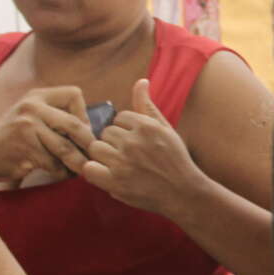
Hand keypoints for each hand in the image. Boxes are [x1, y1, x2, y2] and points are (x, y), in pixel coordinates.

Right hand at [0, 85, 94, 187]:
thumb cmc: (11, 139)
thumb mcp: (30, 116)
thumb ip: (56, 116)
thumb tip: (93, 131)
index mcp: (36, 96)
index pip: (74, 94)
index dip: (84, 115)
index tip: (81, 132)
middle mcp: (32, 107)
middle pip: (75, 125)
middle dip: (87, 145)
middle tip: (90, 157)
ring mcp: (27, 126)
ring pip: (66, 148)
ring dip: (76, 163)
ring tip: (78, 169)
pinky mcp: (25, 148)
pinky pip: (54, 164)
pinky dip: (61, 173)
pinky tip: (57, 173)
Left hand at [81, 78, 205, 216]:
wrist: (184, 193)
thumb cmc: (176, 160)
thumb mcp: (166, 129)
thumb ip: (148, 106)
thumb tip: (140, 81)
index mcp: (146, 126)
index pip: (119, 118)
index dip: (126, 131)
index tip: (137, 143)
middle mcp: (133, 142)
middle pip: (105, 132)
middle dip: (114, 143)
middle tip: (129, 156)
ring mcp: (123, 162)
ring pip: (95, 148)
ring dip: (104, 157)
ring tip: (119, 165)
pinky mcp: (115, 183)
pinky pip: (89, 168)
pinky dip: (95, 171)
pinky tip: (108, 174)